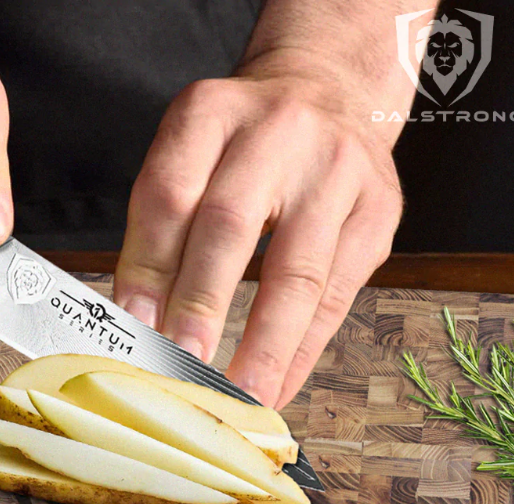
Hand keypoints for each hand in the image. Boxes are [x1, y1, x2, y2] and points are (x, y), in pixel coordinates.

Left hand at [114, 56, 402, 408]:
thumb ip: (163, 229)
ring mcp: (337, 171)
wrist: (330, 93)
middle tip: (180, 368)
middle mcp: (277, 132)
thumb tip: (142, 321)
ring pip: (297, 272)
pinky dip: (303, 351)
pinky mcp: (378, 211)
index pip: (169, 194)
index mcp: (211, 113)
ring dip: (263, 347)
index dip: (148, 268)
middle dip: (201, 308)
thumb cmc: (244, 145)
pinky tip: (277, 387)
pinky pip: (337, 295)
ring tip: (238, 399)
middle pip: (231, 227)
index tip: (135, 329)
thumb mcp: (192, 158)